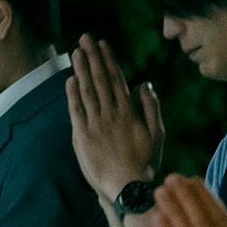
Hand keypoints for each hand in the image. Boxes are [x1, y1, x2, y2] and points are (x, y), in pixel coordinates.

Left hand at [66, 33, 163, 200]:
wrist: (128, 188)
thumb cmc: (145, 162)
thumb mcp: (157, 133)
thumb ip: (151, 107)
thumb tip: (143, 84)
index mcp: (129, 111)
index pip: (116, 79)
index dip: (108, 60)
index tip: (102, 44)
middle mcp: (112, 113)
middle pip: (100, 79)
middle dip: (92, 57)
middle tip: (84, 38)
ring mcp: (96, 124)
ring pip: (87, 91)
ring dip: (81, 70)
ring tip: (76, 52)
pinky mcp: (83, 136)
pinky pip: (76, 111)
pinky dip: (72, 95)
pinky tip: (70, 80)